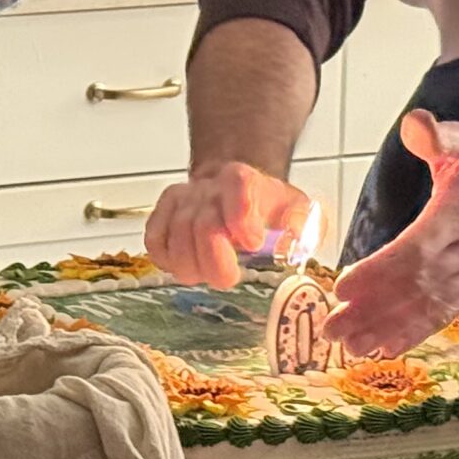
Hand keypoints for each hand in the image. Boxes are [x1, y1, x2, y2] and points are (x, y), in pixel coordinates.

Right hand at [145, 162, 325, 288]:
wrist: (232, 189)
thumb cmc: (264, 208)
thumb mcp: (297, 209)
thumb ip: (304, 224)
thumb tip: (293, 238)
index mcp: (242, 179)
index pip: (238, 187)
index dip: (241, 216)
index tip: (252, 243)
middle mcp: (208, 187)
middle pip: (202, 223)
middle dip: (215, 260)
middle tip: (228, 278)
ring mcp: (180, 200)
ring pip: (177, 237)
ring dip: (193, 266)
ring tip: (209, 274)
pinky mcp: (160, 215)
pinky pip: (155, 242)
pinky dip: (169, 261)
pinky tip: (188, 267)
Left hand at [325, 111, 458, 356]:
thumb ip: (440, 135)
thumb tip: (415, 124)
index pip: (415, 251)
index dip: (379, 272)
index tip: (343, 288)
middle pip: (414, 287)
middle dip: (371, 309)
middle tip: (330, 328)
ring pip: (425, 307)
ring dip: (386, 328)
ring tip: (349, 346)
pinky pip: (443, 316)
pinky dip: (414, 333)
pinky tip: (385, 348)